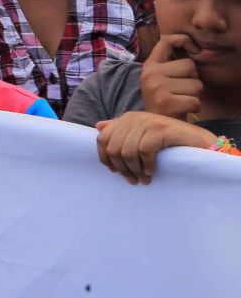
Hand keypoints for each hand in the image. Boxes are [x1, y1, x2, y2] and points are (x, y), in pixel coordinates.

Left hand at [95, 111, 215, 184]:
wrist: (199, 142)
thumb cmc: (168, 142)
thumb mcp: (142, 136)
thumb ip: (121, 131)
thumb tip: (98, 127)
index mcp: (126, 119)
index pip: (102, 139)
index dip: (106, 158)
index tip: (116, 172)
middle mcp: (134, 118)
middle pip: (113, 148)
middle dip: (121, 168)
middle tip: (132, 180)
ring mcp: (147, 122)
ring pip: (127, 152)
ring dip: (134, 170)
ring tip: (143, 179)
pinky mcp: (160, 129)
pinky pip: (144, 151)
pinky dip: (147, 165)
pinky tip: (152, 172)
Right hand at [140, 33, 202, 118]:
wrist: (153, 126)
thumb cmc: (165, 100)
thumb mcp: (162, 78)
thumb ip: (173, 63)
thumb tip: (195, 48)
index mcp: (150, 65)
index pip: (166, 41)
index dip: (183, 40)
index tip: (194, 49)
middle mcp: (151, 73)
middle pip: (190, 65)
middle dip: (193, 78)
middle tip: (181, 90)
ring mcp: (157, 87)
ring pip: (196, 84)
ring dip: (195, 95)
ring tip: (181, 100)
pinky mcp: (166, 102)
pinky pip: (195, 100)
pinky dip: (194, 107)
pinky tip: (182, 109)